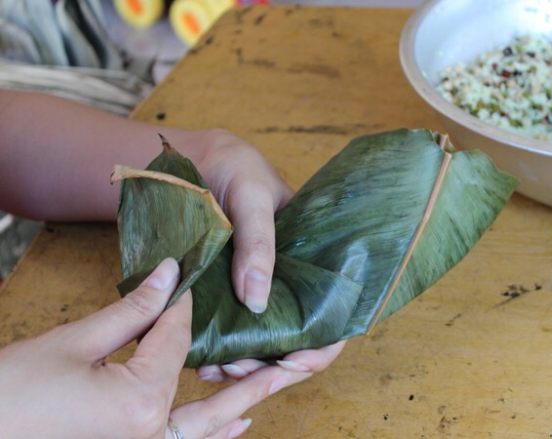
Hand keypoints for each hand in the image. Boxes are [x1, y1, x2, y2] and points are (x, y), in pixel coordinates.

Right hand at [0, 259, 343, 437]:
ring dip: (247, 401)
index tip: (190, 281)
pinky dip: (216, 431)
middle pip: (222, 396)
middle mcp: (153, 432)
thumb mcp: (73, 343)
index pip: (178, 340)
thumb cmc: (13, 392)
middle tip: (307, 355)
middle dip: (266, 374)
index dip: (181, 306)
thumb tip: (169, 274)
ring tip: (282, 379)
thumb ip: (132, 311)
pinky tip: (240, 419)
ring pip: (210, 426)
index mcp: (143, 399)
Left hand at [188, 130, 345, 381]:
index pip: (332, 318)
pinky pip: (227, 335)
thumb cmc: (235, 169)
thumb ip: (258, 243)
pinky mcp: (222, 296)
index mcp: (311, 262)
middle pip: (294, 343)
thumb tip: (258, 302)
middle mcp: (288, 285)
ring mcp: (255, 293)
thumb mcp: (251, 196)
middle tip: (234, 369)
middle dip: (269, 367)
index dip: (319, 348)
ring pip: (259, 348)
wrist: (192, 159)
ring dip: (241, 367)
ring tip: (212, 369)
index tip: (290, 363)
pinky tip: (197, 360)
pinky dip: (216, 354)